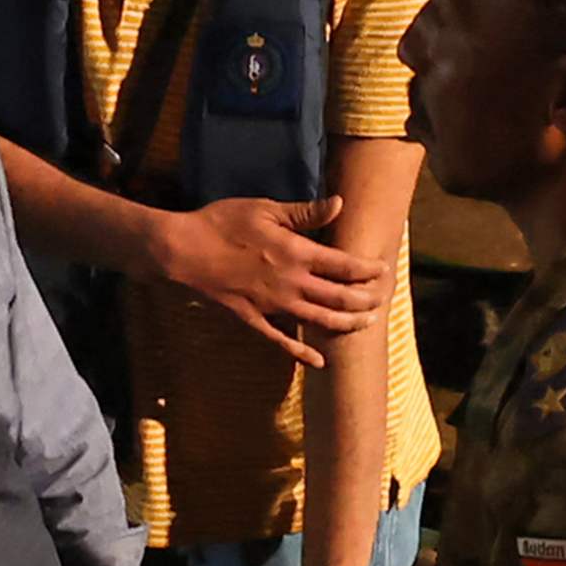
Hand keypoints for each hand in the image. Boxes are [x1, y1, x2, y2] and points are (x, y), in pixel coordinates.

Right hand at [147, 194, 392, 362]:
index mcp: (296, 252)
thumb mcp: (265, 209)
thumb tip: (340, 204)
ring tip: (366, 324)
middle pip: (339, 296)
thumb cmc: (222, 223)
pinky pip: (282, 340)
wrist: (182, 250)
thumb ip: (305, 212)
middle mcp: (291, 282)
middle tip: (382, 300)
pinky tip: (319, 361)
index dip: (367, 270)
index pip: (344, 265)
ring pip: (319, 320)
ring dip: (346, 323)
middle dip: (365, 300)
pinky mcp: (253, 319)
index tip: (383, 271)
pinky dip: (302, 353)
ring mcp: (273, 305)